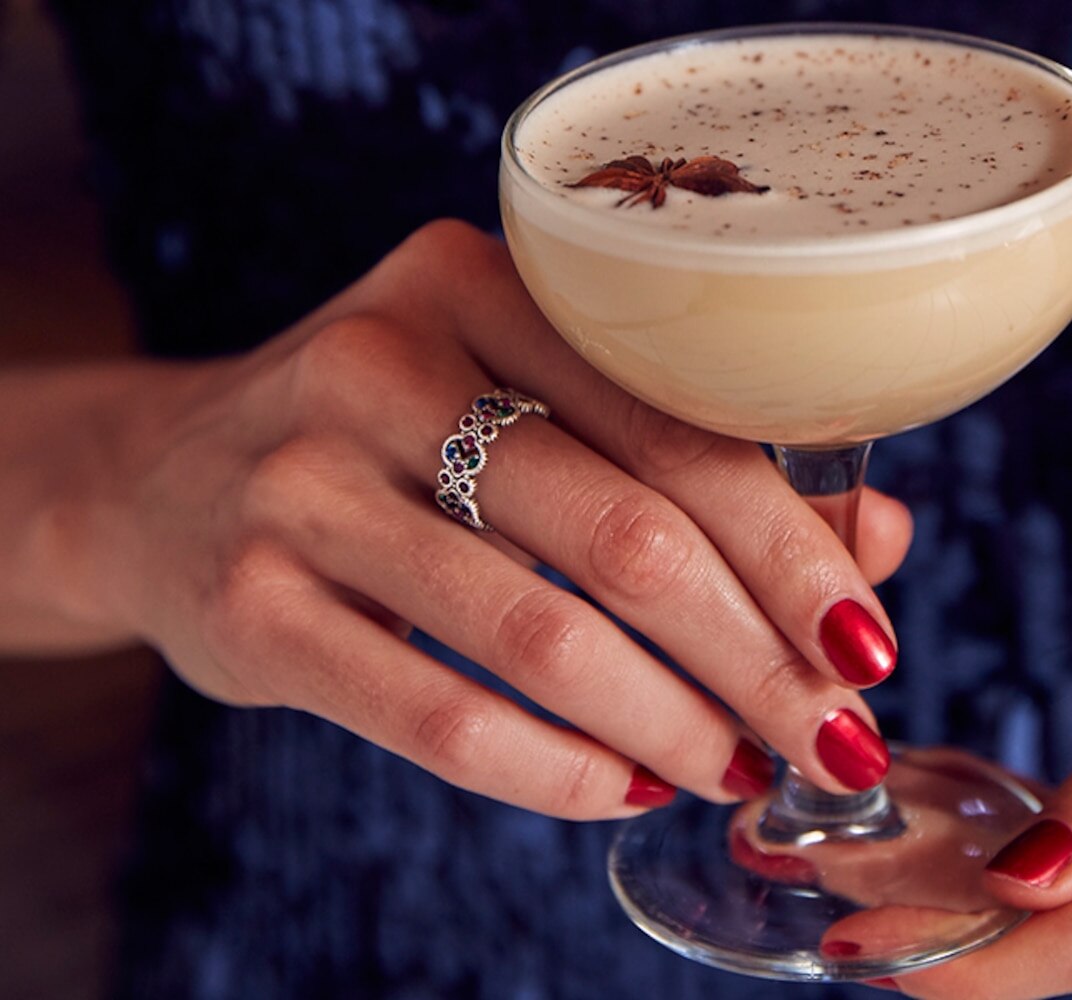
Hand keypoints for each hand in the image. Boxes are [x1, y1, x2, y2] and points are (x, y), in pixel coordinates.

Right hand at [41, 220, 913, 818]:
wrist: (162, 481)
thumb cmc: (400, 443)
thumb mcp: (534, 409)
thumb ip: (698, 465)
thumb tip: (875, 546)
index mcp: (481, 284)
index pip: (682, 425)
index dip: (794, 549)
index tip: (868, 643)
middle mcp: (383, 363)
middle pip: (627, 532)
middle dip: (757, 658)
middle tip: (834, 737)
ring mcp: (303, 482)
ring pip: (538, 631)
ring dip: (671, 723)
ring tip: (741, 771)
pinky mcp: (251, 603)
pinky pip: (436, 714)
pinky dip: (556, 771)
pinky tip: (628, 788)